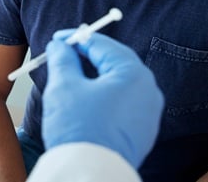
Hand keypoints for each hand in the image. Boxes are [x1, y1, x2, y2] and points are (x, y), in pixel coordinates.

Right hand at [41, 30, 163, 168]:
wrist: (90, 174)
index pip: (102, 44)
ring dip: (96, 76)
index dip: (76, 38)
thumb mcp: (64, 87)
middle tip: (65, 54)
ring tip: (72, 77)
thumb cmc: (80, 131)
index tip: (59, 39)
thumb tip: (61, 46)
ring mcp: (149, 112)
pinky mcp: (143, 130)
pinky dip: (105, 95)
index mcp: (134, 74)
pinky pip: (124, 102)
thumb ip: (63, 59)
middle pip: (115, 62)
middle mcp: (148, 91)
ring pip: (119, 83)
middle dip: (88, 56)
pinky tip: (86, 99)